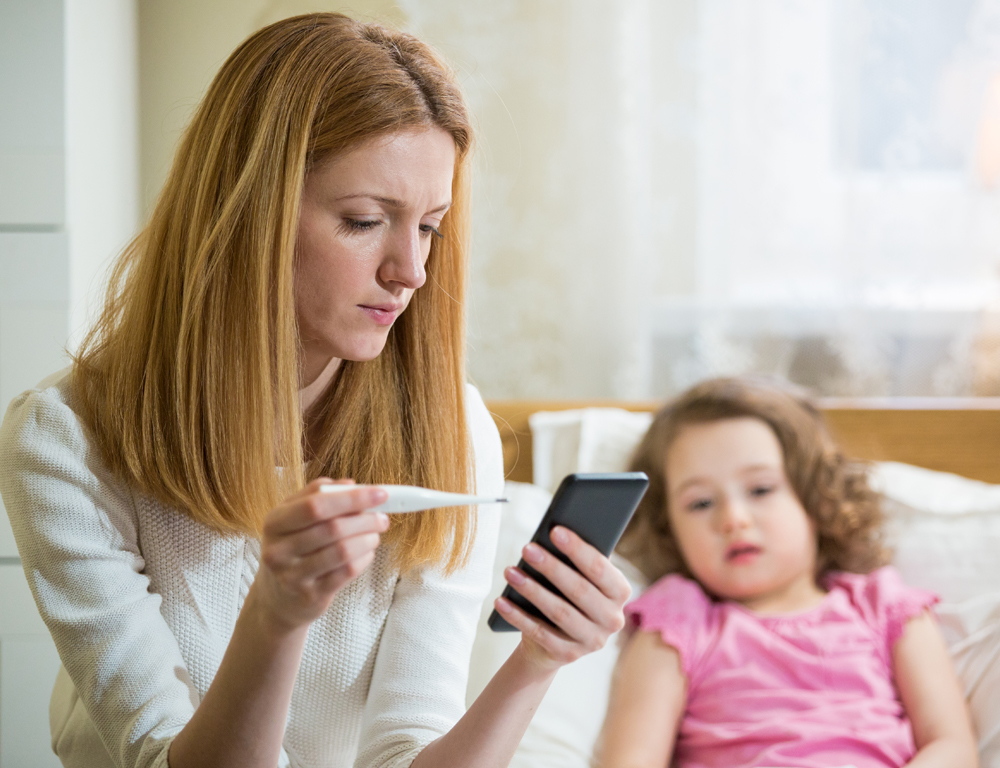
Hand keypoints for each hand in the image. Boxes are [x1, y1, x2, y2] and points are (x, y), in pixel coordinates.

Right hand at [253, 478, 389, 631]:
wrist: (279, 598)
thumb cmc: (294, 549)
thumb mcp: (296, 518)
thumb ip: (319, 495)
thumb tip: (351, 484)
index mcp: (274, 522)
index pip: (315, 504)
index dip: (351, 498)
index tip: (380, 493)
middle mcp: (278, 550)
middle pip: (332, 528)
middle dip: (366, 519)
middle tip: (383, 517)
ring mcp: (292, 575)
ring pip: (343, 551)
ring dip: (368, 539)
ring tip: (375, 535)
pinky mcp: (310, 595)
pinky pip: (347, 572)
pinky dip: (364, 558)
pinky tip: (367, 553)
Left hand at [494, 526, 630, 673]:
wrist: (556, 641)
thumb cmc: (568, 595)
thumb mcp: (579, 577)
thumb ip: (576, 561)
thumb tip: (553, 534)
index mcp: (620, 592)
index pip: (600, 569)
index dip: (577, 549)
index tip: (555, 531)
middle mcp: (612, 619)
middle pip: (579, 590)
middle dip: (551, 567)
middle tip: (527, 548)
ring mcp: (592, 641)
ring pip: (559, 612)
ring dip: (532, 590)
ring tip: (510, 572)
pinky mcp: (568, 655)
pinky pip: (540, 633)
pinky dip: (518, 616)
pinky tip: (501, 601)